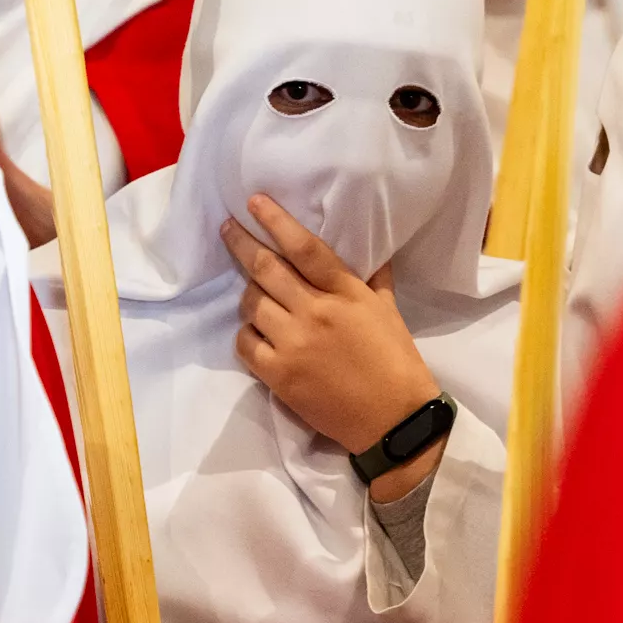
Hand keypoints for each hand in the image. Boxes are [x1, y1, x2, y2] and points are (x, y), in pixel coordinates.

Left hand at [223, 194, 445, 500]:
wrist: (393, 419)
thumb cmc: (395, 361)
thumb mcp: (388, 311)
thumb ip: (373, 277)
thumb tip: (369, 248)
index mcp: (346, 293)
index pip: (304, 248)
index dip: (276, 222)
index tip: (254, 202)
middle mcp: (316, 312)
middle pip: (266, 269)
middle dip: (241, 243)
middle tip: (227, 228)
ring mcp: (294, 344)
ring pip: (251, 304)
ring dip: (248, 294)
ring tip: (252, 291)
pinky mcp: (279, 375)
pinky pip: (246, 343)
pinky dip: (246, 333)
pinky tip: (255, 331)